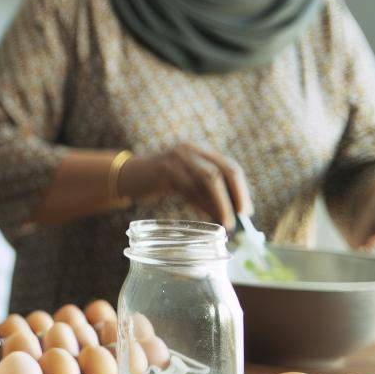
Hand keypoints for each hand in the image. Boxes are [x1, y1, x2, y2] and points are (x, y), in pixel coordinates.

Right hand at [116, 142, 250, 227]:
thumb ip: (206, 193)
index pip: (230, 167)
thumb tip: (231, 216)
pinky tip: (203, 216)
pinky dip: (200, 204)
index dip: (241, 190)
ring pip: (209, 179)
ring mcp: (177, 158)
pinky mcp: (164, 170)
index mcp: (200, 151)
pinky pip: (189, 188)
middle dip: (235, 195)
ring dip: (220, 204)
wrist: (128, 176)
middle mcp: (191, 151)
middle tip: (239, 217)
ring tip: (225, 222)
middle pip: (223, 170)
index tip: (246, 212)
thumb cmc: (161, 183)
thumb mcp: (187, 183)